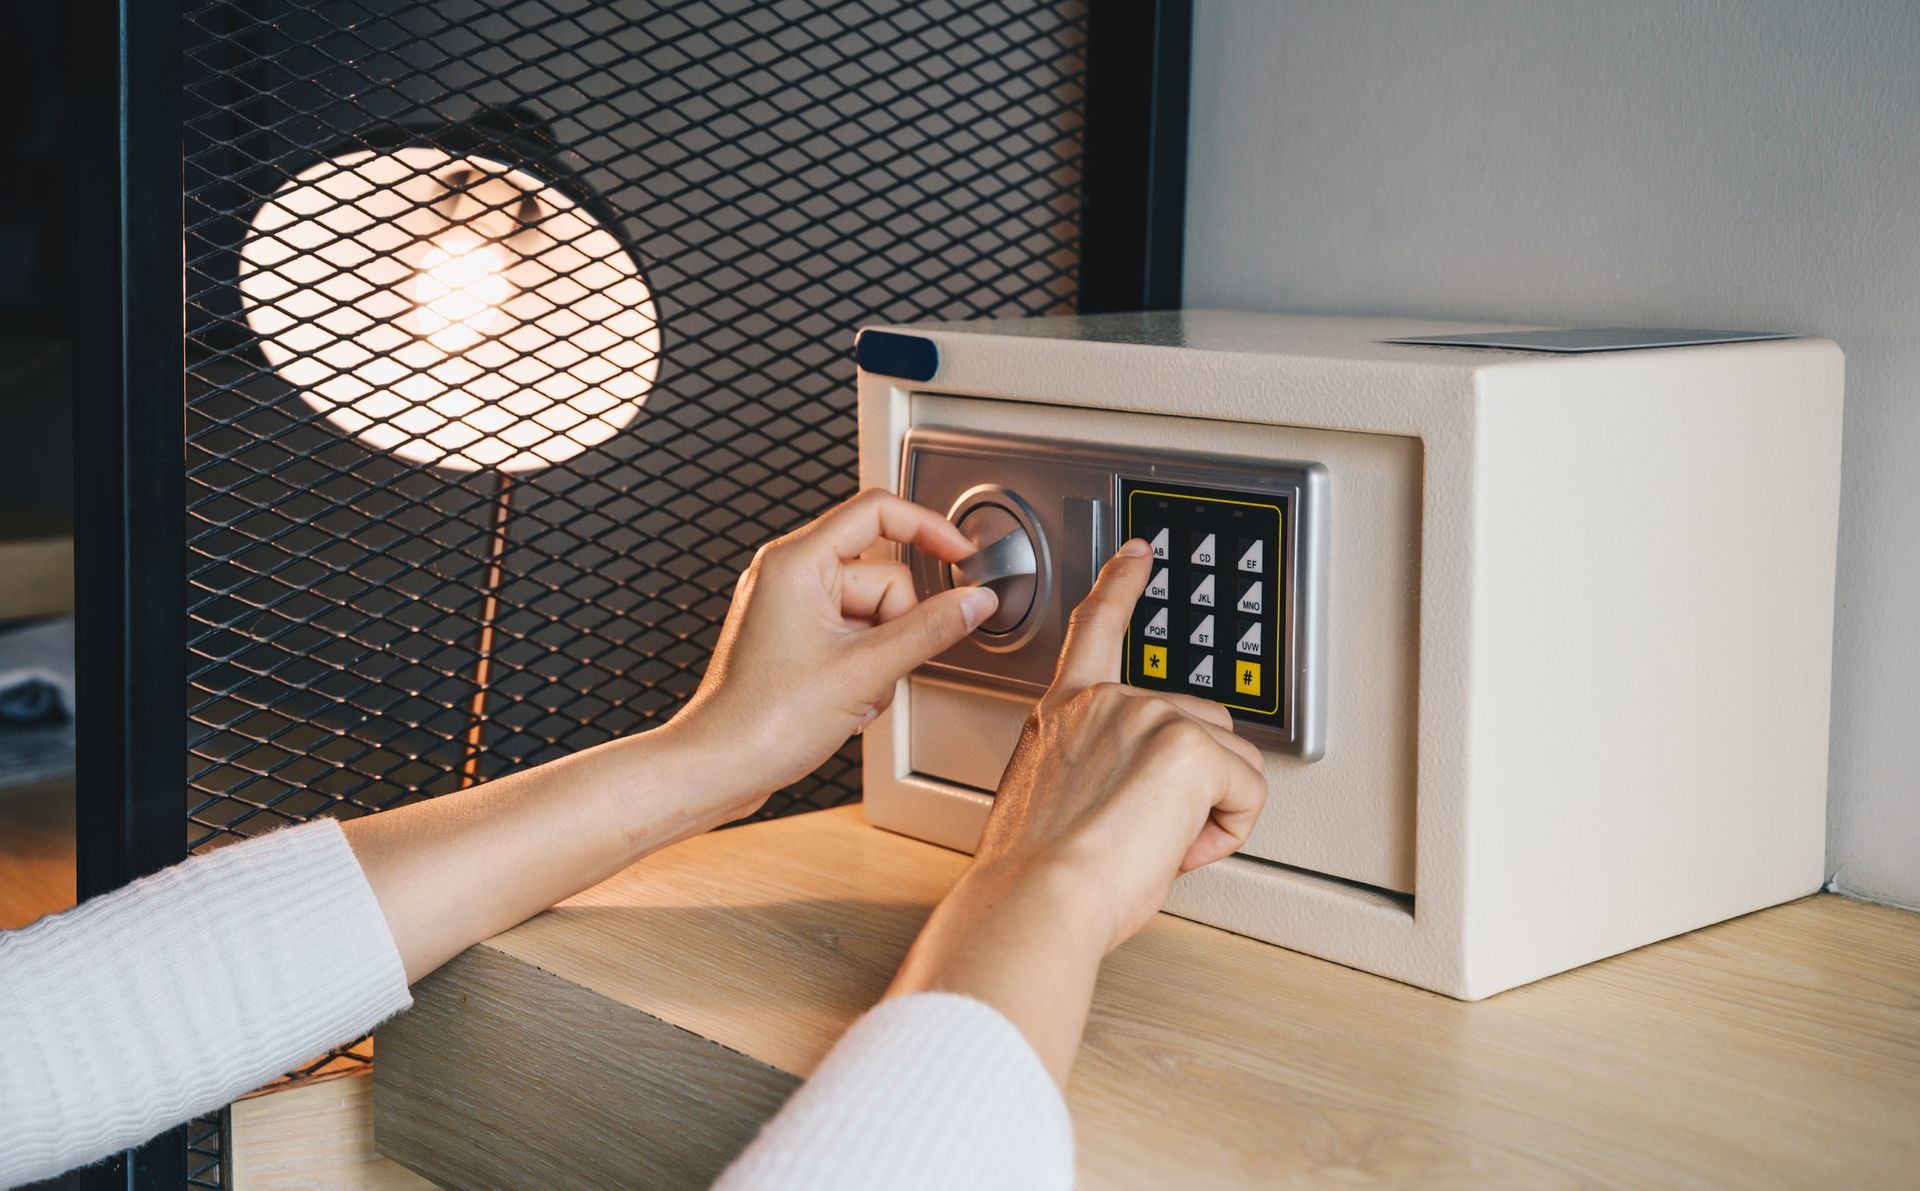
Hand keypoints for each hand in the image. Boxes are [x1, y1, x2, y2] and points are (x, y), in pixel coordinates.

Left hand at [669, 488, 998, 814]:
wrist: (720, 767)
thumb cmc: (763, 720)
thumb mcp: (865, 671)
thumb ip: (930, 630)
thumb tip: (974, 602)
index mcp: (796, 562)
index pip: (878, 512)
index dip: (929, 529)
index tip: (962, 555)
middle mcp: (789, 575)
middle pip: (882, 577)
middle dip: (896, 630)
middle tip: (877, 671)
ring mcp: (791, 608)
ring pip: (873, 615)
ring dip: (881, 659)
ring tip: (855, 695)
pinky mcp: (794, 638)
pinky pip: (853, 638)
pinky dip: (863, 671)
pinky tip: (846, 703)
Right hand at [887, 538, 1267, 1084]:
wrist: (1036, 900)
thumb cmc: (1034, 879)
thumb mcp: (1049, 805)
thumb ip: (1092, 775)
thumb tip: (1132, 803)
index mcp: (1063, 713)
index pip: (1096, 629)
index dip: (1120, 584)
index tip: (1138, 553)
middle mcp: (1103, 702)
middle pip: (1199, 721)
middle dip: (1195, 781)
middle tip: (1146, 835)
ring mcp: (1147, 716)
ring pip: (1230, 759)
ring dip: (1211, 809)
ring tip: (1153, 847)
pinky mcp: (1188, 745)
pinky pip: (1247, 791)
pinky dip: (1228, 831)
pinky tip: (1177, 848)